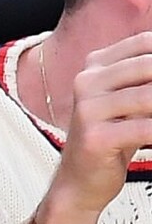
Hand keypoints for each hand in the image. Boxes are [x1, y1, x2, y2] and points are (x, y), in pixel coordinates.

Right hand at [48, 31, 151, 218]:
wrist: (79, 181)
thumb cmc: (112, 139)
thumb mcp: (129, 101)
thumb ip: (149, 79)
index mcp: (94, 67)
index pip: (144, 43)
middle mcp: (87, 83)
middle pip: (149, 65)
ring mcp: (88, 110)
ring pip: (149, 97)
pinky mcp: (96, 138)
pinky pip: (147, 128)